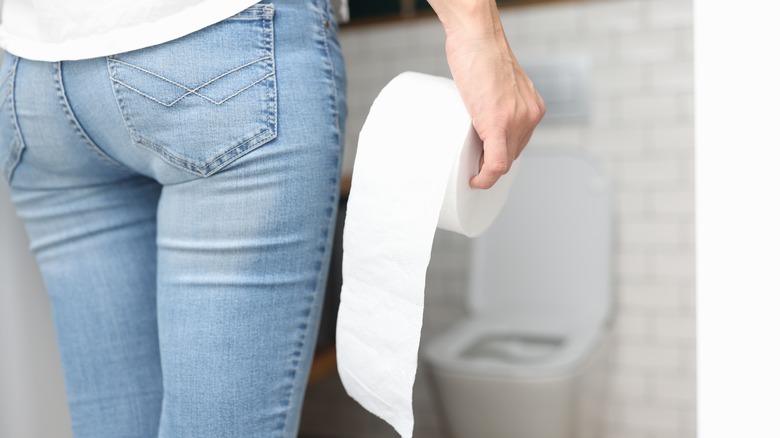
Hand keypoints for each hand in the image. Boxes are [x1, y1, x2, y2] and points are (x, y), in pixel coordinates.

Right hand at [428, 0, 545, 188]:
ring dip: (486, 169)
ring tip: (469, 166)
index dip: (501, 156)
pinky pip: (497, 162)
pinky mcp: (498, 123)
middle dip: (492, 163)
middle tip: (472, 163)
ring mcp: (516, 120)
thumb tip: (481, 122)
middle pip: (512, 154)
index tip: (486, 163)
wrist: (476, 37)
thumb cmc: (481, 53)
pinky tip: (476, 180)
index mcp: (532, 107)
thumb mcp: (498, 85)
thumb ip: (499, 104)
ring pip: (504, 161)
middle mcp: (529, 115)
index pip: (519, 144)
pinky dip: (486, 177)